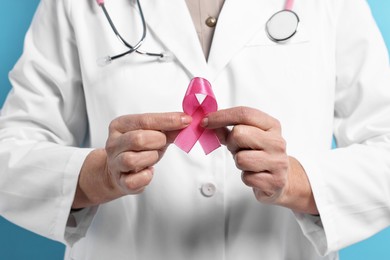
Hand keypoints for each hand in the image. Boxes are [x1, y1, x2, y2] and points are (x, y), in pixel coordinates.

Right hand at [72, 112, 190, 208]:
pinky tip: (149, 171)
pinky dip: (146, 177)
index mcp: (120, 125)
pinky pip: (133, 181)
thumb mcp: (153, 134)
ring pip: (132, 160)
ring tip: (153, 156)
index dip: (167, 120)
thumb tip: (185, 121)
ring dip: (151, 158)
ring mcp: (114, 163)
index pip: (144, 120)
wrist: (120, 171)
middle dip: (157, 141)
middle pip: (137, 139)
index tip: (186, 120)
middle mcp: (113, 143)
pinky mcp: (120, 181)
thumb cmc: (139, 149)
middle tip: (162, 143)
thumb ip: (168, 128)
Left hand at [202, 107, 317, 213]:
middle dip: (232, 143)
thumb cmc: (261, 155)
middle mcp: (277, 142)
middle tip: (237, 149)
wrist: (282, 180)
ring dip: (239, 162)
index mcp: (272, 125)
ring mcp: (278, 162)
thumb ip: (228, 129)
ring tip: (248, 162)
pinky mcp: (275, 182)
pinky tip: (255, 175)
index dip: (221, 116)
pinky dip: (246, 177)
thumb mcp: (247, 137)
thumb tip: (210, 123)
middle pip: (239, 134)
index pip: (244, 114)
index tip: (205, 121)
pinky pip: (247, 178)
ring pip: (241, 158)